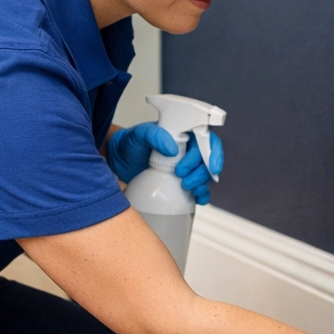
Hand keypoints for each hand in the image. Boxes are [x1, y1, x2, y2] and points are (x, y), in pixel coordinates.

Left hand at [108, 124, 224, 203]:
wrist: (120, 161)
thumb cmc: (130, 144)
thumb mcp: (139, 135)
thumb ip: (154, 135)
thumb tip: (172, 148)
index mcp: (184, 134)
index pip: (207, 140)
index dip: (213, 152)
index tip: (211, 166)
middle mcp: (189, 150)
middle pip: (208, 160)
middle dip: (201, 172)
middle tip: (183, 178)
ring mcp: (188, 167)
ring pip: (205, 175)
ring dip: (201, 183)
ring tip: (186, 188)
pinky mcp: (183, 181)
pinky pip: (199, 188)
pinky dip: (202, 195)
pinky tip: (197, 199)